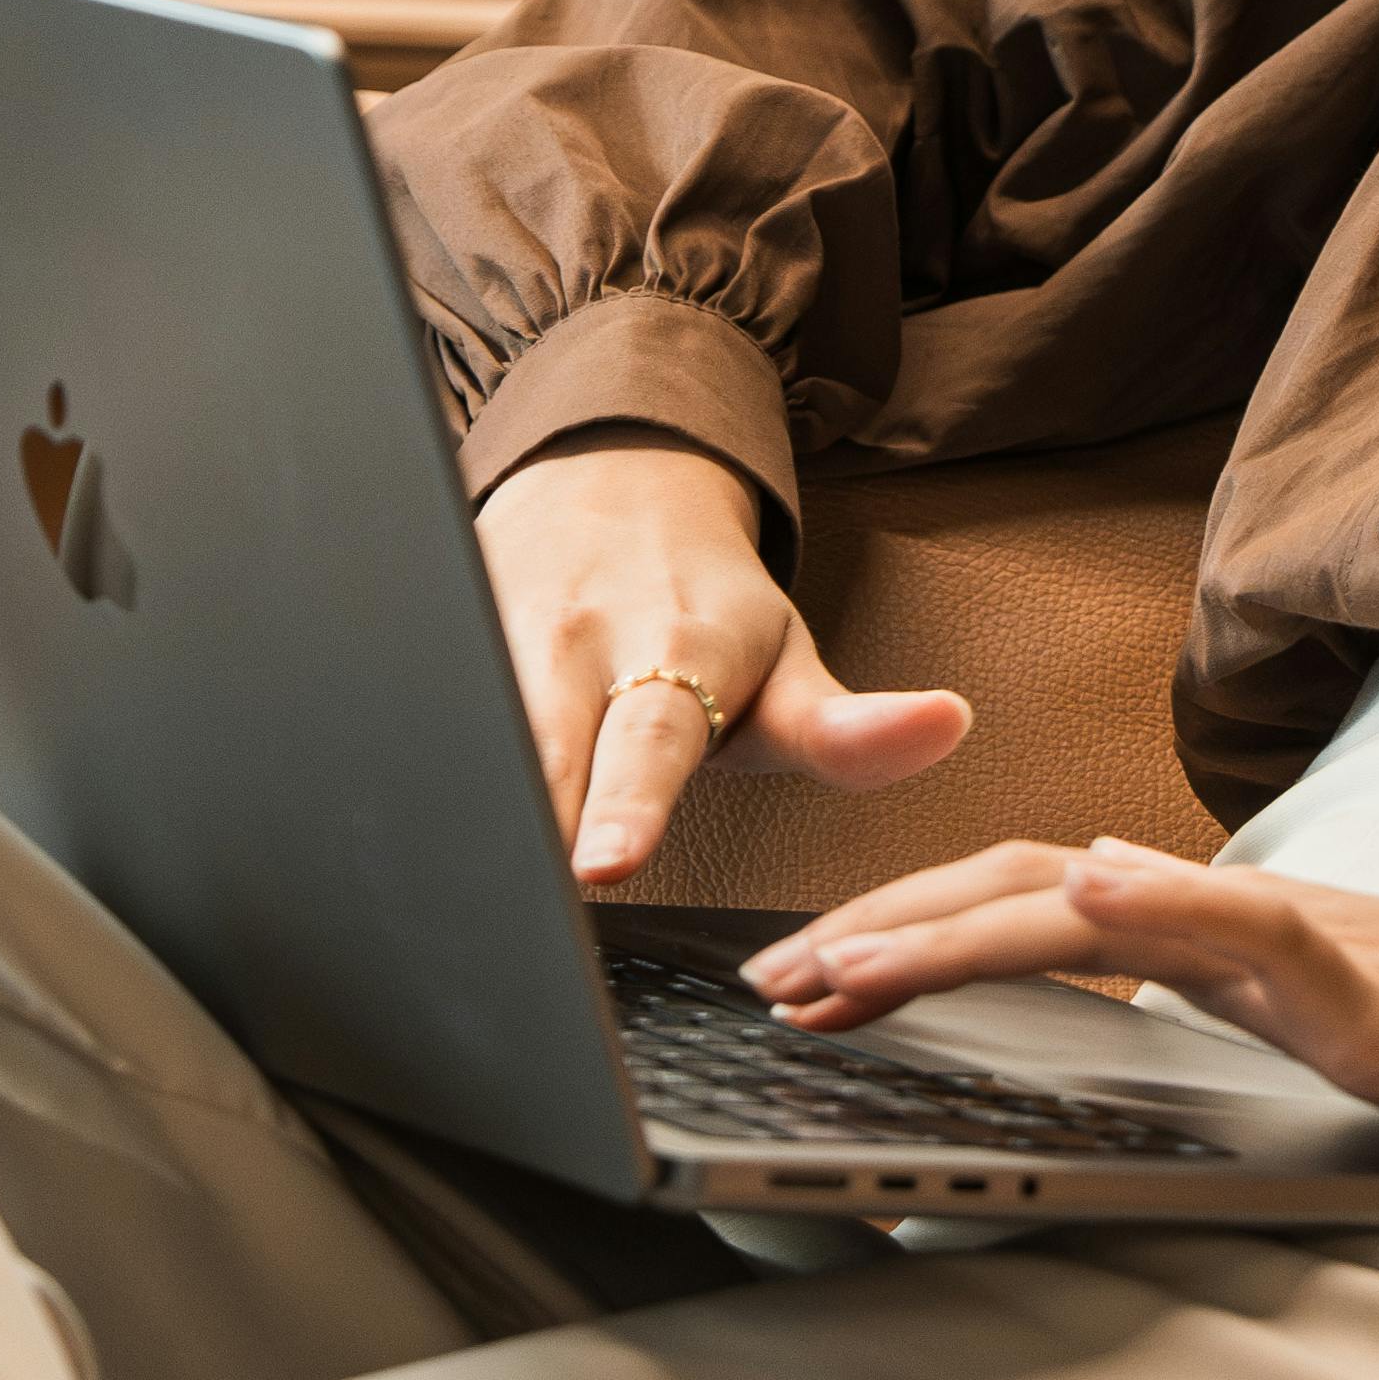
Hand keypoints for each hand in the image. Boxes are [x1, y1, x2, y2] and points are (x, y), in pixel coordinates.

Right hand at [474, 433, 974, 889]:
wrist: (610, 480)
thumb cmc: (703, 607)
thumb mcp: (787, 663)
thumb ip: (850, 729)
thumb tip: (948, 724)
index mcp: (679, 649)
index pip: (651, 741)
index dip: (628, 804)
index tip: (608, 861)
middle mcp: (583, 641)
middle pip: (546, 750)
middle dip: (533, 824)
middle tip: (529, 899)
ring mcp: (499, 635)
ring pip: (475, 735)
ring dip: (473, 812)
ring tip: (468, 887)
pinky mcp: (448, 637)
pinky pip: (433, 718)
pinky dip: (429, 771)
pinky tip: (432, 837)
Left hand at [742, 840, 1378, 1177]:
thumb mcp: (1317, 1051)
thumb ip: (1219, 1023)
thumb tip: (1111, 1021)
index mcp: (1217, 944)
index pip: (1037, 913)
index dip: (911, 932)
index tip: (804, 977)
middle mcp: (1238, 920)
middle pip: (1030, 887)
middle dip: (886, 928)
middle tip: (769, 982)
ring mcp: (1302, 941)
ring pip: (1105, 901)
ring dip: (963, 927)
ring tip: (854, 962)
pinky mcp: (1370, 983)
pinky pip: (1257, 924)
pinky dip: (1170, 902)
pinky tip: (1098, 895)